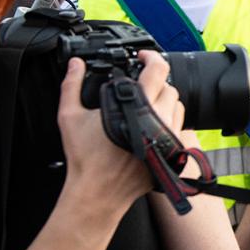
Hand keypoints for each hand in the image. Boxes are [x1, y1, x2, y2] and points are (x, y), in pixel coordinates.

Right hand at [57, 52, 185, 219]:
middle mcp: (159, 119)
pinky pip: (178, 126)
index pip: (158, 70)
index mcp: (138, 107)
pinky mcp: (172, 150)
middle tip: (139, 85)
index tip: (144, 57)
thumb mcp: (70, 116)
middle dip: (156, 81)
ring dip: (164, 100)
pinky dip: (168, 119)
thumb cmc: (85, 158)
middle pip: (170, 87)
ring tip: (144, 104)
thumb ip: (72, 85)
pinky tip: (150, 123)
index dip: (152, 57)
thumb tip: (76, 64)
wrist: (98, 192)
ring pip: (178, 106)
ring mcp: (168, 135)